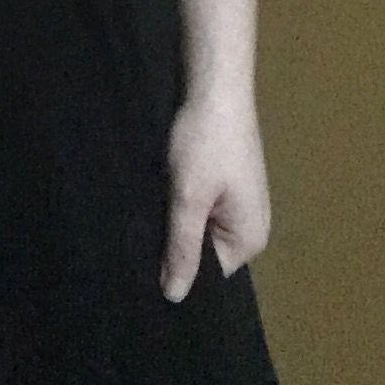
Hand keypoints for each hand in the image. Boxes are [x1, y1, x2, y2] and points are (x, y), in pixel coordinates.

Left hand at [159, 90, 271, 301]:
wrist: (214, 86)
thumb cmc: (205, 143)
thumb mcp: (189, 197)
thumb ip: (182, 247)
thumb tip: (175, 297)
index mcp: (249, 239)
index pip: (210, 277)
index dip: (177, 272)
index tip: (142, 270)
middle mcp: (249, 227)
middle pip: (204, 254)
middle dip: (174, 247)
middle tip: (135, 245)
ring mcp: (238, 203)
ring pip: (197, 229)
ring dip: (173, 223)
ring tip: (141, 221)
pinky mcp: (224, 183)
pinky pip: (199, 208)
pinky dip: (179, 204)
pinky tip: (156, 197)